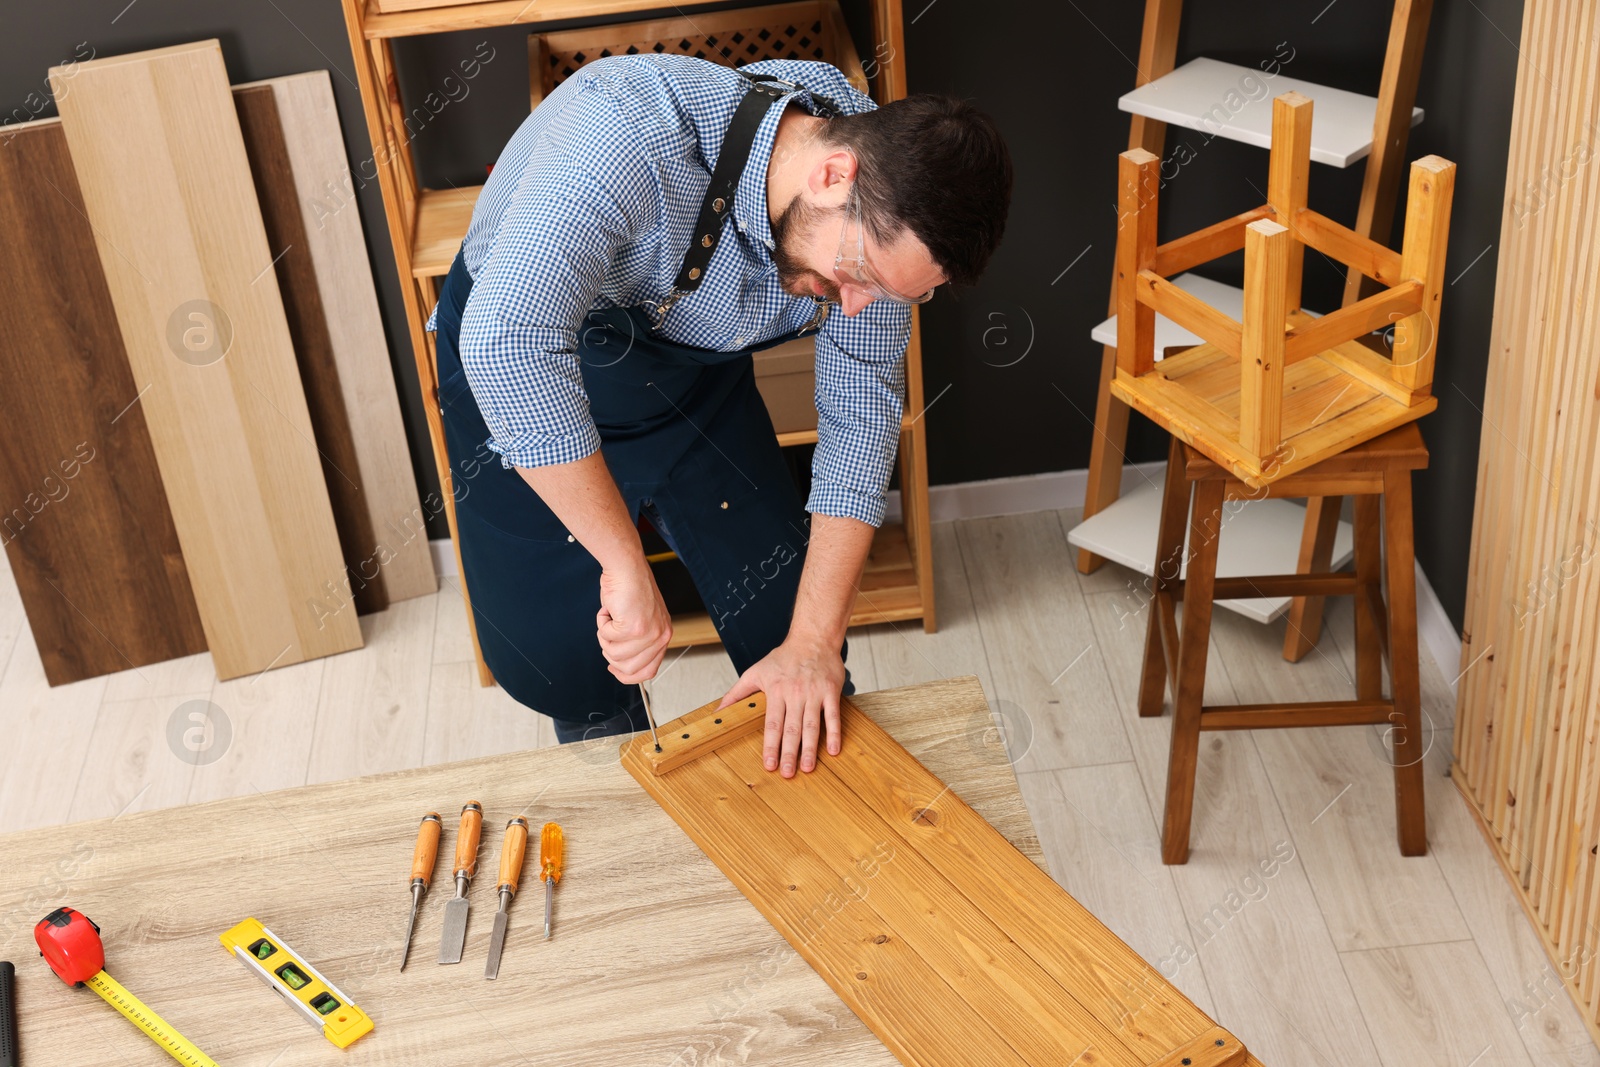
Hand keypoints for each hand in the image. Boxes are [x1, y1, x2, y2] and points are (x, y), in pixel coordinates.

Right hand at [595, 560, 670, 682]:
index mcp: (663, 635)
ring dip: (605, 636)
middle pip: (629, 668)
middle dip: (611, 653)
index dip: (628, 674)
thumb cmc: (630, 588)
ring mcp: (647, 634)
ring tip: (610, 618)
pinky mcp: (633, 627)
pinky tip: (609, 610)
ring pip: (614, 654)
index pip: (648, 671)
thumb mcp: (642, 620)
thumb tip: (621, 664)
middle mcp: (660, 636)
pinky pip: (606, 638)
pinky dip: (601, 623)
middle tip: (609, 633)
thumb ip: (638, 643)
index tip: (615, 668)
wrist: (627, 567)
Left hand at [718, 635, 844, 776]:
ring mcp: (814, 693)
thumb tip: (718, 713)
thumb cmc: (783, 657)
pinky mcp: (831, 692)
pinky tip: (833, 750)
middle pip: (791, 728)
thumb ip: (736, 694)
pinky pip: (832, 716)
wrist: (812, 638)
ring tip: (808, 768)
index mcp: (776, 691)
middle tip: (788, 774)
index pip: (772, 724)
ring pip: (811, 725)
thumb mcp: (755, 672)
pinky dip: (834, 734)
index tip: (769, 765)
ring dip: (810, 749)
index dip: (770, 746)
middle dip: (789, 753)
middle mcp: (795, 694)